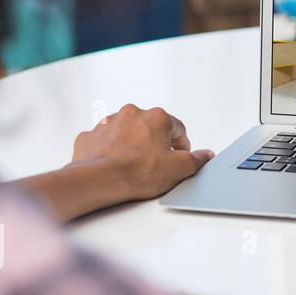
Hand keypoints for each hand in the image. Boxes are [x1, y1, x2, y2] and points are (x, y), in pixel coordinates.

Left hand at [70, 104, 214, 202]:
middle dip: (155, 142)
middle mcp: (132, 114)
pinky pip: (104, 140)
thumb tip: (205, 155)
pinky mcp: (90, 136)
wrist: (99, 180)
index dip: (181, 144)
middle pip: (151, 127)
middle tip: (157, 162)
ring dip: (132, 143)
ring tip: (134, 165)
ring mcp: (108, 123)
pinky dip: (110, 149)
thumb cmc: (136, 172)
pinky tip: (113, 164)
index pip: (177, 128)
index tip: (180, 156)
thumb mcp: (178, 169)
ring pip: (126, 131)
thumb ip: (196, 159)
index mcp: (156, 117)